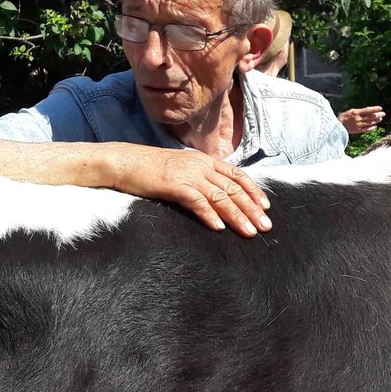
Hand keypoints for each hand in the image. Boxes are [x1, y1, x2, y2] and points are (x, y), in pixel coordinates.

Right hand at [102, 145, 271, 235]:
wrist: (124, 162)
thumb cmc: (151, 169)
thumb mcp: (182, 169)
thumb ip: (200, 179)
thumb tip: (217, 196)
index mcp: (204, 161)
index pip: (237, 175)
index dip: (253, 191)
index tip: (265, 207)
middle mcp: (200, 166)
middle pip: (233, 188)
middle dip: (251, 208)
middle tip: (265, 226)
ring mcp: (187, 174)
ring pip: (219, 197)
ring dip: (237, 216)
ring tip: (249, 231)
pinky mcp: (173, 185)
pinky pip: (196, 201)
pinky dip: (208, 214)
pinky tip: (218, 227)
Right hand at [338, 105, 384, 134]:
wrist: (337, 126)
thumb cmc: (343, 117)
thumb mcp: (350, 111)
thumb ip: (359, 111)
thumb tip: (368, 110)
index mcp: (356, 112)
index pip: (368, 110)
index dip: (375, 109)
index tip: (380, 108)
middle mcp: (358, 119)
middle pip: (370, 116)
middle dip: (378, 115)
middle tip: (383, 113)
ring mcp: (358, 125)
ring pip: (370, 123)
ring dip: (376, 121)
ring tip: (380, 119)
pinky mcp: (358, 131)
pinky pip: (367, 129)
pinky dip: (372, 128)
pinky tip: (375, 126)